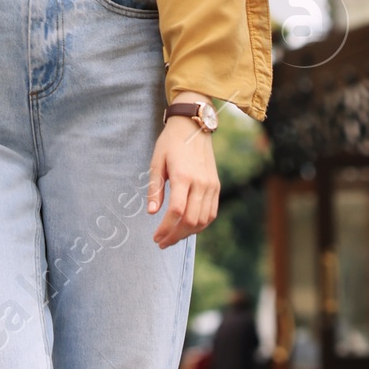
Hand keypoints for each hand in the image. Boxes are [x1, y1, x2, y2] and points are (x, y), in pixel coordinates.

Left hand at [147, 118, 220, 247]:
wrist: (193, 126)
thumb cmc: (171, 143)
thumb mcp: (156, 162)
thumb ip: (154, 188)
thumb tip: (152, 212)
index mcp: (183, 176)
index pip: (176, 211)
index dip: (166, 228)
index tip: (156, 237)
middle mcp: (200, 183)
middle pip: (191, 220)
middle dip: (175, 236)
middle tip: (162, 242)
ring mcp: (211, 185)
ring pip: (203, 220)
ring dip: (188, 233)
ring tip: (173, 237)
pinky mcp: (216, 186)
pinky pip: (211, 212)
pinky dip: (201, 225)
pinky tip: (188, 228)